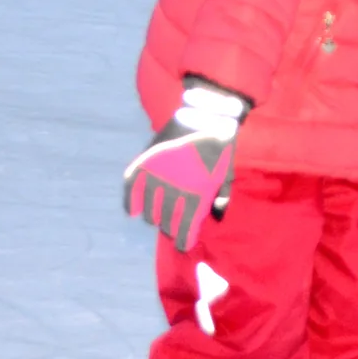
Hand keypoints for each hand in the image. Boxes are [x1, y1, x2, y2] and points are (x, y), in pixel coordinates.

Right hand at [125, 79, 249, 252]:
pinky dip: (130, 201)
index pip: (185, 229)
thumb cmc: (220, 145)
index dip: (182, 241)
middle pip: (166, 223)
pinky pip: (132, 187)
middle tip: (172, 228)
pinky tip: (132, 211)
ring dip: (154, 217)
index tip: (182, 245)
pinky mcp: (146, 161)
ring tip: (158, 217)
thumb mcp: (227, 172)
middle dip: (170, 229)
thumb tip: (215, 216)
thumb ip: (221, 195)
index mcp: (197, 194)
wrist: (207, 113)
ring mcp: (159, 175)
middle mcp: (175, 188)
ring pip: (150, 211)